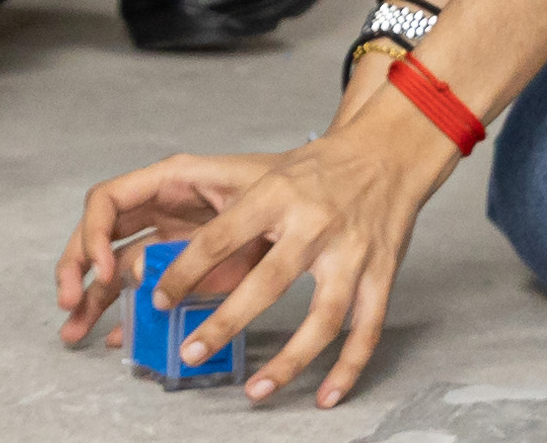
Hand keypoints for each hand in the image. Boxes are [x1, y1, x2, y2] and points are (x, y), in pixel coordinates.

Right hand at [56, 150, 279, 347]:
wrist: (325, 194)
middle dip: (77, 265)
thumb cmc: (286, 183)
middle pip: (100, 233)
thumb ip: (203, 239)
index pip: (109, 199)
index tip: (107, 271)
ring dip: (92, 297)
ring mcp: (171, 238)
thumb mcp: (247, 203)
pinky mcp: (187, 269)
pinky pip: (146, 289)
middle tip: (68, 302)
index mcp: (170, 180)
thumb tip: (149, 277)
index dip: (95, 234)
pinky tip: (115, 337)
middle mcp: (161, 208)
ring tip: (74, 331)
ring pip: (116, 266)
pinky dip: (128, 312)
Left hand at [126, 93, 456, 408]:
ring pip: (322, 319)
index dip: (187, 271)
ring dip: (289, 362)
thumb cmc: (319, 169)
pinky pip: (366, 330)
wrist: (385, 150)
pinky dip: (348, 368)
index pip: (222, 236)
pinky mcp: (382, 272)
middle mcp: (314, 224)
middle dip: (225, 323)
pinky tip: (326, 395)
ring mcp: (351, 252)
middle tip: (190, 353)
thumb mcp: (271, 177)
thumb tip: (182, 260)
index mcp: (277, 195)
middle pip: (268, 283)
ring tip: (256, 390)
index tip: (161, 299)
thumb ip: (235, 218)